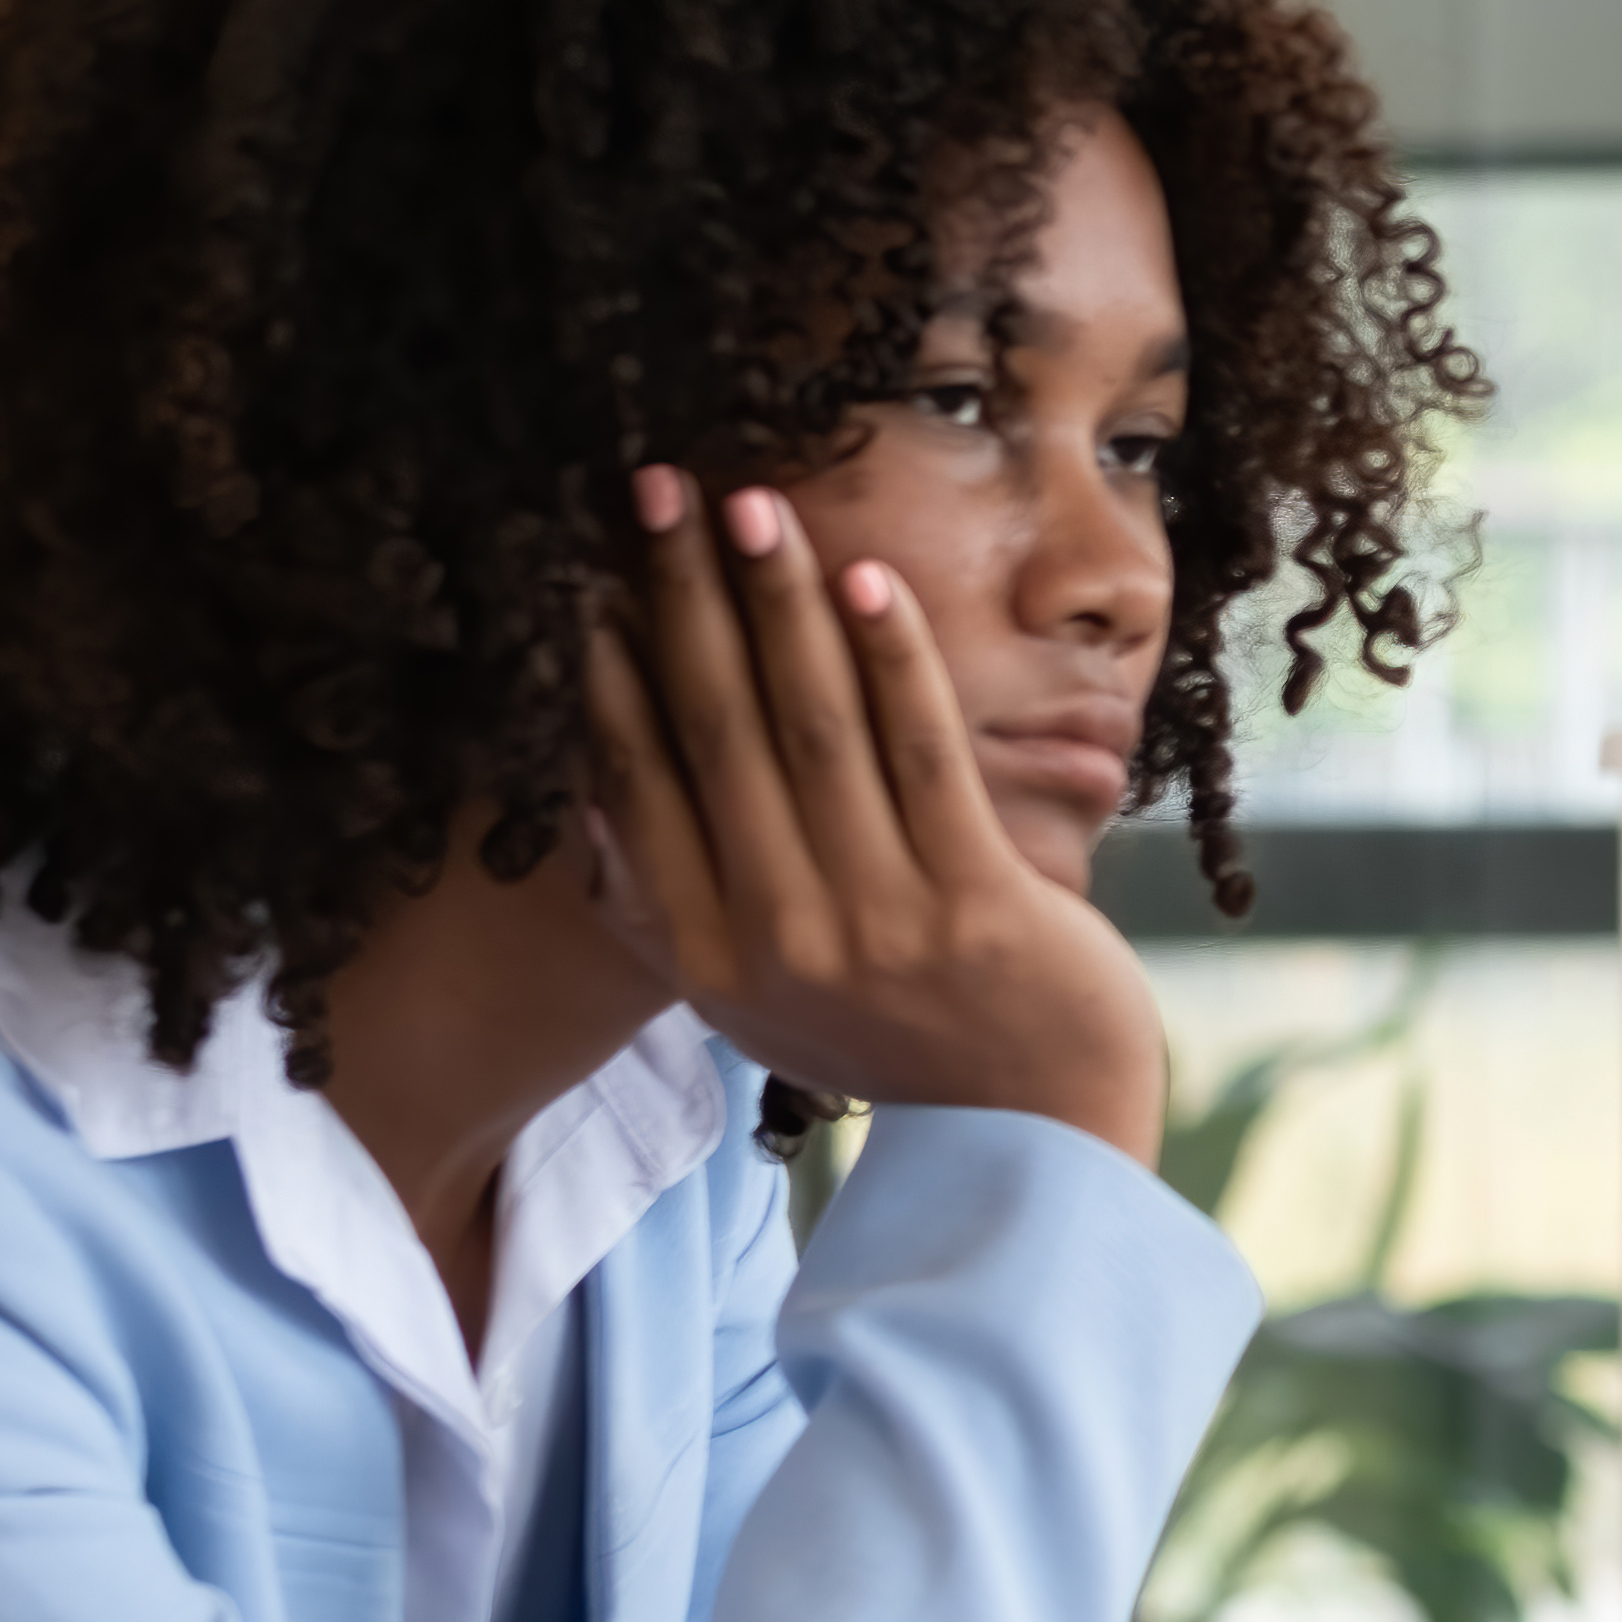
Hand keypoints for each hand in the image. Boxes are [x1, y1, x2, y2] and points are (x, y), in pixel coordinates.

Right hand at [578, 465, 1167, 1161]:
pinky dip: (892, 659)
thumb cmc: (893, 1040)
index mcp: (706, 957)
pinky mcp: (974, 904)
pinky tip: (867, 579)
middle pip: (714, 735)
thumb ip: (668, 913)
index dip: (610, 666)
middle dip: (682, 600)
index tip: (586, 565)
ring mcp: (876, 925)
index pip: (636, 782)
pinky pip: (922, 754)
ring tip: (752, 504)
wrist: (1037, 1130)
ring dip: (779, 604)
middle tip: (654, 492)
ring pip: (813, 729)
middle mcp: (775, 942)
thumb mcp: (752, 1000)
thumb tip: (583, 800)